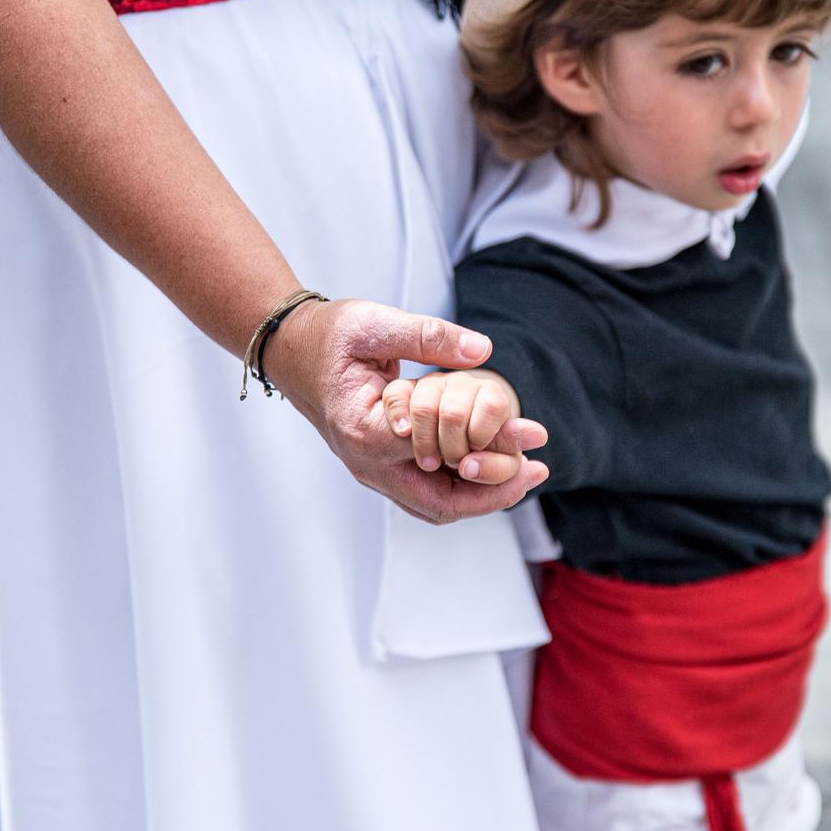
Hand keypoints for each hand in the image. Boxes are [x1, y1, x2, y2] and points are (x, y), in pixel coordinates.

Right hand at [261, 298, 549, 524]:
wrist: (292, 350)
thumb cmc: (330, 336)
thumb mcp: (375, 324)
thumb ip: (428, 335)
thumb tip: (482, 350)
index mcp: (366, 431)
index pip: (440, 454)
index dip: (491, 446)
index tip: (531, 433)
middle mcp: (368, 464)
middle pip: (440, 504)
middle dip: (494, 493)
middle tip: (538, 470)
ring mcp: (371, 472)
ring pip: (434, 507)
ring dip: (480, 496)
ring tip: (524, 472)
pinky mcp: (379, 467)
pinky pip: (425, 493)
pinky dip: (461, 486)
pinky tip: (492, 464)